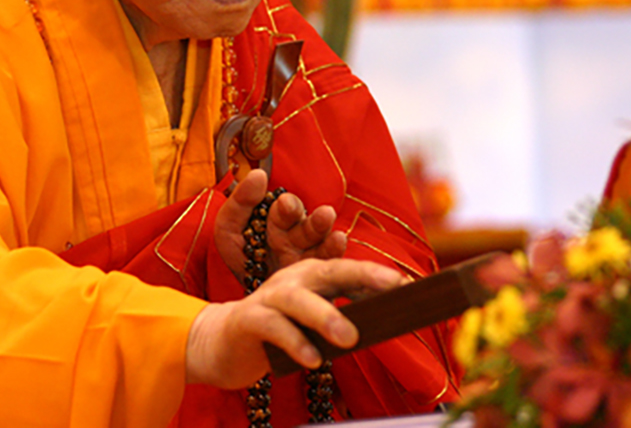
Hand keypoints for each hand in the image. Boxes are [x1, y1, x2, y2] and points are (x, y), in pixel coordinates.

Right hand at [184, 257, 405, 388]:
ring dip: (325, 316)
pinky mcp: (249, 319)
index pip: (349, 269)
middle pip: (329, 270)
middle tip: (393, 286)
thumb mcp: (313, 321)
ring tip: (349, 338)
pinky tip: (313, 360)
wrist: (222, 341)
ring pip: (299, 300)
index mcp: (313, 275)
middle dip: (363, 274)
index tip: (408, 283)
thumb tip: (386, 321)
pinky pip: (274, 328)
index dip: (377, 274)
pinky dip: (294, 343)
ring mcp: (269, 297)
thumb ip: (343, 316)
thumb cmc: (279, 331)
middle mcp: (293, 279)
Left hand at [214, 169, 346, 281]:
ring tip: (330, 222)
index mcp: (277, 222)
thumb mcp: (229, 229)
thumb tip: (258, 175)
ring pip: (321, 240)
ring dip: (327, 231)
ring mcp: (308, 256)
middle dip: (313, 219)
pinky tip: (338, 241)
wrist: (245, 301)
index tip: (284, 204)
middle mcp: (297, 236)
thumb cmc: (241, 258)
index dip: (287, 207)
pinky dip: (335, 250)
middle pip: (308, 224)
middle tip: (322, 214)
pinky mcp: (316, 276)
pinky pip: (328, 261)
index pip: (286, 209)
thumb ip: (240, 202)